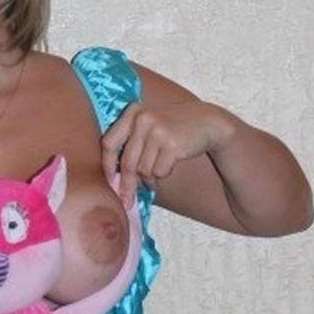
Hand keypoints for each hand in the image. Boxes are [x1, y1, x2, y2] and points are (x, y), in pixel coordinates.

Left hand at [101, 100, 233, 204]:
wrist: (206, 122)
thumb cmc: (172, 130)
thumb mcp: (148, 126)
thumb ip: (129, 144)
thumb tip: (113, 181)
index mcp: (132, 112)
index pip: (109, 143)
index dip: (107, 166)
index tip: (109, 183)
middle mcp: (142, 119)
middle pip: (126, 162)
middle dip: (127, 185)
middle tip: (127, 201)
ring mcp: (158, 130)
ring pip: (143, 170)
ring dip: (150, 178)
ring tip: (159, 168)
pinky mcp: (172, 144)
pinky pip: (159, 172)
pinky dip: (163, 174)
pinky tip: (170, 164)